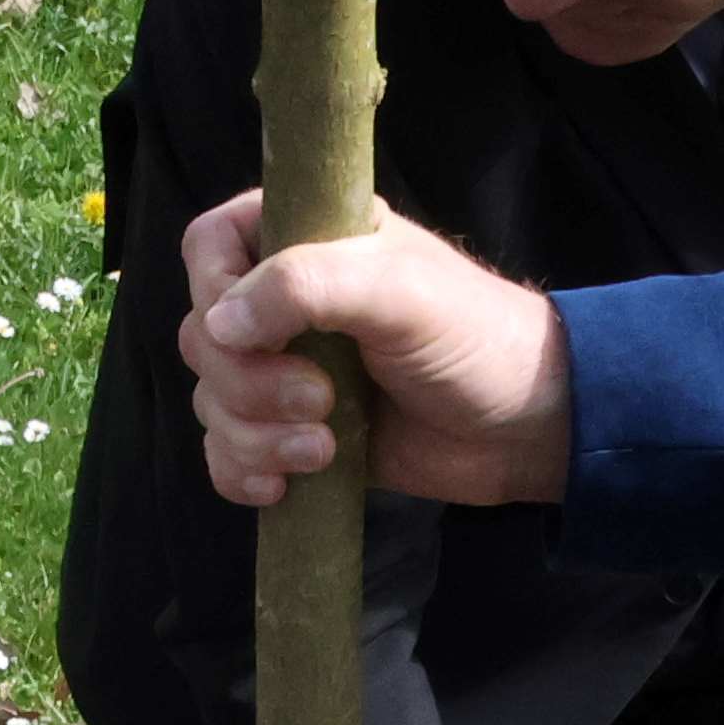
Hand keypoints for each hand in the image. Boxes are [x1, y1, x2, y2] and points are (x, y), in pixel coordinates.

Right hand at [179, 191, 574, 511]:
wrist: (521, 427)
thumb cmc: (472, 338)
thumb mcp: (395, 290)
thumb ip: (304, 285)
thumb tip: (218, 325)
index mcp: (306, 241)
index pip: (209, 246)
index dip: (211, 290)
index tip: (247, 330)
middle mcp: (284, 303)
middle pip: (202, 336)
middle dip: (246, 382)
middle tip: (319, 399)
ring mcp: (285, 372)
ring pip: (212, 401)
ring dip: (254, 435)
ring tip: (323, 447)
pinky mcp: (291, 435)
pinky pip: (224, 454)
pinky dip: (241, 472)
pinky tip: (285, 484)